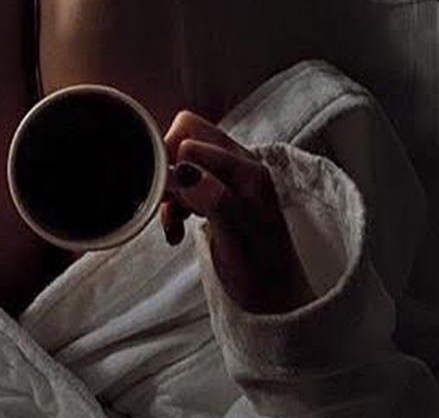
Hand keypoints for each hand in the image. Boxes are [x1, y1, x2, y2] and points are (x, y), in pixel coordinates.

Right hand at [161, 111, 312, 313]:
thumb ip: (213, 197)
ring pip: (183, 163)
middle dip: (167, 168)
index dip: (169, 159)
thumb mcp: (235, 237)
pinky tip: (176, 232)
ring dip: (170, 190)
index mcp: (245, 169)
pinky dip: (175, 206)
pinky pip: (187, 186)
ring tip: (174, 223)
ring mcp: (229, 182)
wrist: (275, 305)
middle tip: (165, 201)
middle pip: (186, 138)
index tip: (163, 191)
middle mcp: (239, 167)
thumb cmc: (261, 274)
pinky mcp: (220, 200)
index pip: (191, 134)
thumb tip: (183, 168)